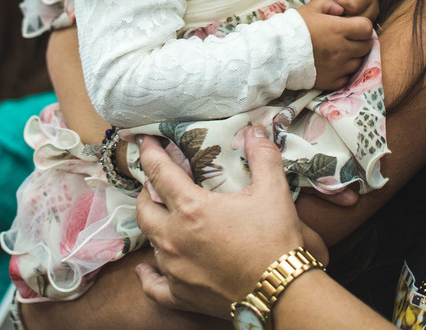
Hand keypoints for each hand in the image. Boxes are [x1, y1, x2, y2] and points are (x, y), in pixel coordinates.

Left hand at [135, 127, 325, 316]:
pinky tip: (143, 269)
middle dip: (147, 191)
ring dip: (153, 225)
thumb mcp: (273, 191)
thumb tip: (256, 131)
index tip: (145, 143)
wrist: (282, 293)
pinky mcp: (181, 294)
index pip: (159, 173)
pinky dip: (147, 275)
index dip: (150, 154)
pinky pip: (153, 286)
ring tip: (160, 216)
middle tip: (157, 182)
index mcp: (191, 208)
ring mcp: (174, 269)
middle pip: (145, 208)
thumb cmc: (275, 241)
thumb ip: (262, 157)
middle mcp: (174, 238)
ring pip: (149, 242)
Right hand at [296, 1, 373, 90]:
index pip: (366, 28)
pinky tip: (333, 65)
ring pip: (359, 62)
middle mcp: (342, 50)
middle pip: (366, 46)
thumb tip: (342, 8)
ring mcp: (338, 67)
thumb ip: (329, 4)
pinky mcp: (332, 81)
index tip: (354, 26)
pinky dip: (343, 72)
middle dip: (360, 41)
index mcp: (338, 30)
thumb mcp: (310, 9)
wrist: (278, 53)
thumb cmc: (294, 29)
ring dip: (353, 57)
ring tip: (339, 52)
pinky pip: (347, 77)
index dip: (362, 26)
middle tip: (348, 39)